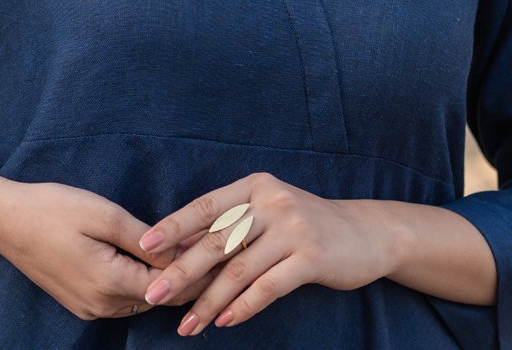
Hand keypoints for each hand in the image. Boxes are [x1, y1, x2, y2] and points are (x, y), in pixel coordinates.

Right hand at [0, 179, 217, 320]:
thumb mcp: (103, 214)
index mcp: (110, 284)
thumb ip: (146, 238)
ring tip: (191, 251)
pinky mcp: (80, 301)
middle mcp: (102, 305)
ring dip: (164, 280)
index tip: (221, 248)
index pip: (170, 288)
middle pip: (159, 298)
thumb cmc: (52, 208)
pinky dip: (142, 281)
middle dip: (187, 277)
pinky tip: (153, 260)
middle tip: (213, 249)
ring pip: (142, 300)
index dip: (198, 269)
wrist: (4, 221)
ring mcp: (89, 307)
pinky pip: (123, 297)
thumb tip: (183, 250)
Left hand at [137, 172, 401, 335]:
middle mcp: (271, 201)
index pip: (205, 206)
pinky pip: (267, 287)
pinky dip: (242, 307)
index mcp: (254, 185)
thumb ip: (232, 225)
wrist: (366, 233)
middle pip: (216, 240)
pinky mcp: (311, 257)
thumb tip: (179, 248)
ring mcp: (292, 228)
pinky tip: (223, 322)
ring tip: (186, 326)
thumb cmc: (304, 225)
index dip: (173, 225)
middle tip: (154, 294)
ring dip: (208, 302)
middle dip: (181, 271)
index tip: (145, 245)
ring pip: (238, 269)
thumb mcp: (268, 213)